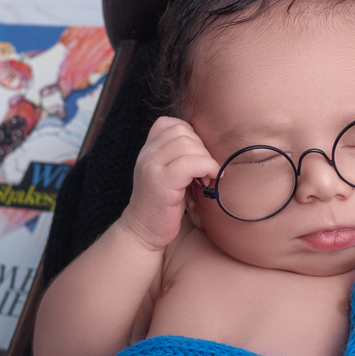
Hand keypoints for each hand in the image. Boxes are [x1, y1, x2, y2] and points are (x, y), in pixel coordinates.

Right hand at [119, 116, 219, 251]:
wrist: (144, 232)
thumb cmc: (163, 204)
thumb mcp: (169, 173)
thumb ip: (180, 156)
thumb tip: (210, 144)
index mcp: (149, 150)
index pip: (171, 124)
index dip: (192, 135)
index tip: (198, 156)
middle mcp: (147, 155)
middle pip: (182, 132)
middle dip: (202, 148)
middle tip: (206, 169)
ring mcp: (152, 167)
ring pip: (187, 145)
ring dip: (206, 159)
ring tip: (208, 176)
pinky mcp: (161, 183)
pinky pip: (189, 164)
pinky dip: (207, 168)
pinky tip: (210, 180)